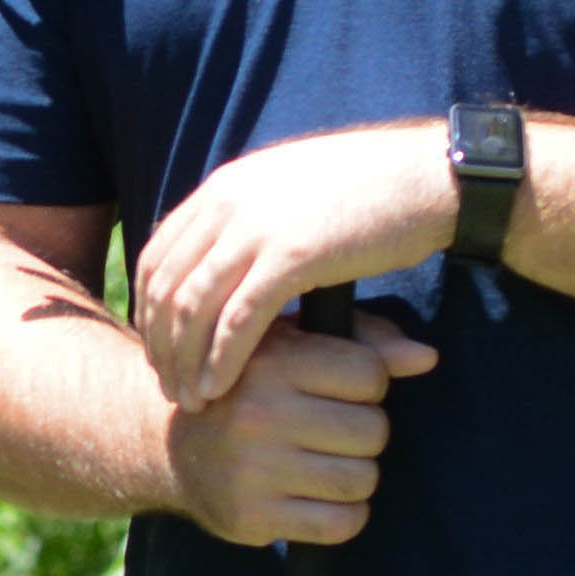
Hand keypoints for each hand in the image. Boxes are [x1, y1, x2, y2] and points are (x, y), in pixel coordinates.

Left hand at [127, 113, 464, 400]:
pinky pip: (238, 319)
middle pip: (165, 288)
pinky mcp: (292, 257)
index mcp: (223, 188)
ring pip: (193, 308)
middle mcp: (228, 204)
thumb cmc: (368, 188)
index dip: (148, 310)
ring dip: (185, 361)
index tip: (159, 350)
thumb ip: (252, 216)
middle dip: (161, 345)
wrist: (425, 175)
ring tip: (190, 400)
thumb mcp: (290, 191)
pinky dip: (221, 360)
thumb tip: (228, 250)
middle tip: (168, 386)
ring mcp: (257, 229)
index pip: (156, 257)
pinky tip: (218, 389)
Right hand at [156, 303, 436, 552]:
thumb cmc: (254, 385)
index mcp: (269, 361)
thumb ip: (365, 341)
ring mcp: (251, 470)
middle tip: (328, 431)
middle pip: (371, 430)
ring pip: (361, 479)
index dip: (367, 384)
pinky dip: (341, 515)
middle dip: (362, 433)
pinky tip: (315, 498)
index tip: (337, 390)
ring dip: (354, 476)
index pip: (369, 375)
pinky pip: (341, 524)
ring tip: (322, 463)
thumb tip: (426, 358)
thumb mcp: (296, 342)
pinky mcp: (249, 518)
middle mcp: (256, 413)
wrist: (172, 448)